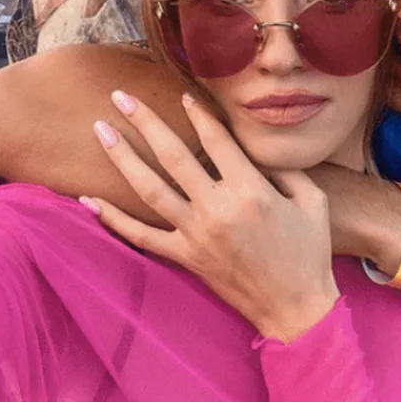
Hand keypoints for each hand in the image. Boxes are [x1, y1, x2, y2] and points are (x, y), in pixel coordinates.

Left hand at [85, 90, 338, 342]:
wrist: (295, 305)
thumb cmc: (309, 251)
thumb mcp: (312, 202)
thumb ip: (286, 170)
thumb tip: (258, 150)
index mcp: (251, 190)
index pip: (216, 141)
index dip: (198, 114)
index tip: (182, 96)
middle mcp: (217, 208)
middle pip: (173, 156)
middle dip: (144, 122)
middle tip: (120, 97)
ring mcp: (196, 234)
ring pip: (150, 189)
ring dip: (123, 158)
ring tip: (101, 132)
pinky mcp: (185, 257)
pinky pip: (141, 237)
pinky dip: (113, 219)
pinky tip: (88, 201)